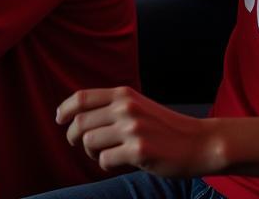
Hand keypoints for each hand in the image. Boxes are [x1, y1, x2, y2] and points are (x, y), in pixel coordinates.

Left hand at [57, 86, 222, 175]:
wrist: (199, 142)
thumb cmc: (165, 127)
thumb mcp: (138, 105)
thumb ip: (113, 106)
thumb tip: (79, 117)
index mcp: (124, 94)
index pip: (82, 98)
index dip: (65, 109)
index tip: (59, 119)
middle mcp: (126, 108)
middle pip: (81, 123)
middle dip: (73, 136)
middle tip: (78, 144)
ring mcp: (132, 129)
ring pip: (89, 143)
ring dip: (91, 153)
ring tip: (104, 154)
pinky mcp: (139, 151)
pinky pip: (105, 161)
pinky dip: (105, 165)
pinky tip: (118, 162)